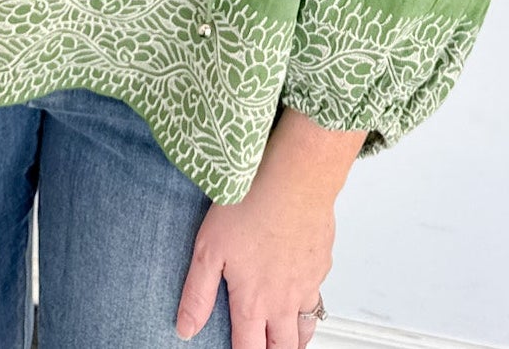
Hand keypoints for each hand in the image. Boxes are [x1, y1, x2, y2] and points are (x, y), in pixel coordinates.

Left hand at [174, 162, 334, 346]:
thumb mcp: (208, 248)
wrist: (296, 177)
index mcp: (253, 302)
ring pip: (306, 327)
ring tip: (287, 338)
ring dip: (296, 337)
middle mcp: (283, 300)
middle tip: (266, 348)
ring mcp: (307, 283)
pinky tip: (301, 287)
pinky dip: (309, 300)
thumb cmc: (251, 204)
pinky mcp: (322, 263)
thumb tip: (186, 328)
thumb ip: (197, 293)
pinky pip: (318, 292)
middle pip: (283, 348)